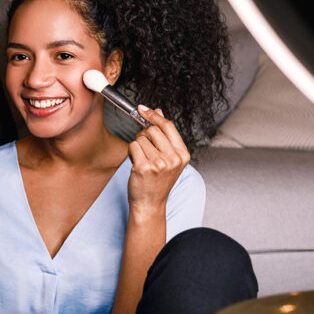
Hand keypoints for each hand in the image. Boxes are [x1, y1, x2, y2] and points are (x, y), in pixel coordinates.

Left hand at [127, 105, 190, 221]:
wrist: (150, 204)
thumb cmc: (157, 182)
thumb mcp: (167, 158)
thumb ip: (164, 135)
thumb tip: (158, 111)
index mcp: (182, 154)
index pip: (168, 125)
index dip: (154, 115)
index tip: (143, 109)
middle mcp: (173, 158)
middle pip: (152, 130)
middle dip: (144, 136)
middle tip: (144, 150)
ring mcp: (160, 163)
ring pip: (140, 138)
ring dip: (137, 147)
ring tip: (142, 161)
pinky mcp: (145, 167)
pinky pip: (133, 146)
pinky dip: (131, 153)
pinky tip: (136, 164)